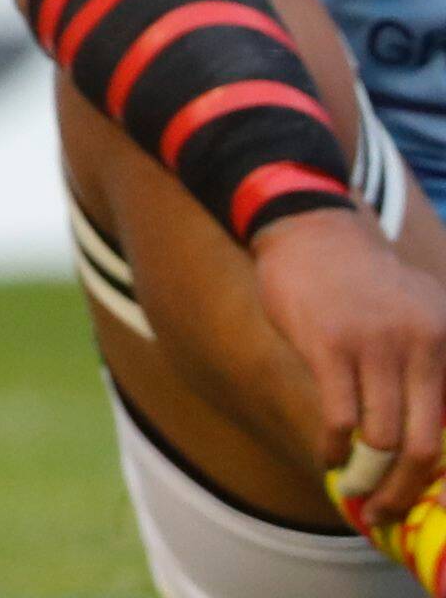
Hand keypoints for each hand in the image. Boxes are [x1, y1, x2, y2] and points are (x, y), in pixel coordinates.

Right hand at [265, 205, 445, 532]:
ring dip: (368, 477)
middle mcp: (424, 345)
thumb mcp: (421, 316)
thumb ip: (434, 370)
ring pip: (382, 437)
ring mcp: (375, 345)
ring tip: (357, 492)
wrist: (312, 232)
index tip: (428, 501)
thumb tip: (432, 445)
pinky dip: (335, 449)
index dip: (441, 474)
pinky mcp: (329, 346)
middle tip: (387, 514)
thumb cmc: (367, 286)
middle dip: (405, 490)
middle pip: (425, 444)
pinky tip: (331, 457)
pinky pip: (339, 417)